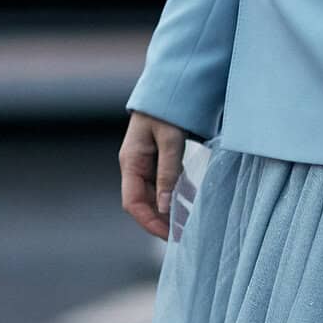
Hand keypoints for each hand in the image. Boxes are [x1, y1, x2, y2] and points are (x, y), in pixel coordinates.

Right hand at [121, 110, 186, 239]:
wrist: (170, 85)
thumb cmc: (167, 110)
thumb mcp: (170, 141)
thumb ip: (168, 173)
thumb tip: (165, 207)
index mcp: (131, 162)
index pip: (132, 203)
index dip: (149, 222)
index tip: (169, 236)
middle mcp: (135, 166)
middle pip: (143, 203)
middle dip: (160, 221)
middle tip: (183, 235)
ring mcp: (146, 163)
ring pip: (155, 195)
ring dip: (169, 210)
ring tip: (188, 224)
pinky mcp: (159, 159)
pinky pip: (165, 184)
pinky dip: (177, 195)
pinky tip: (190, 203)